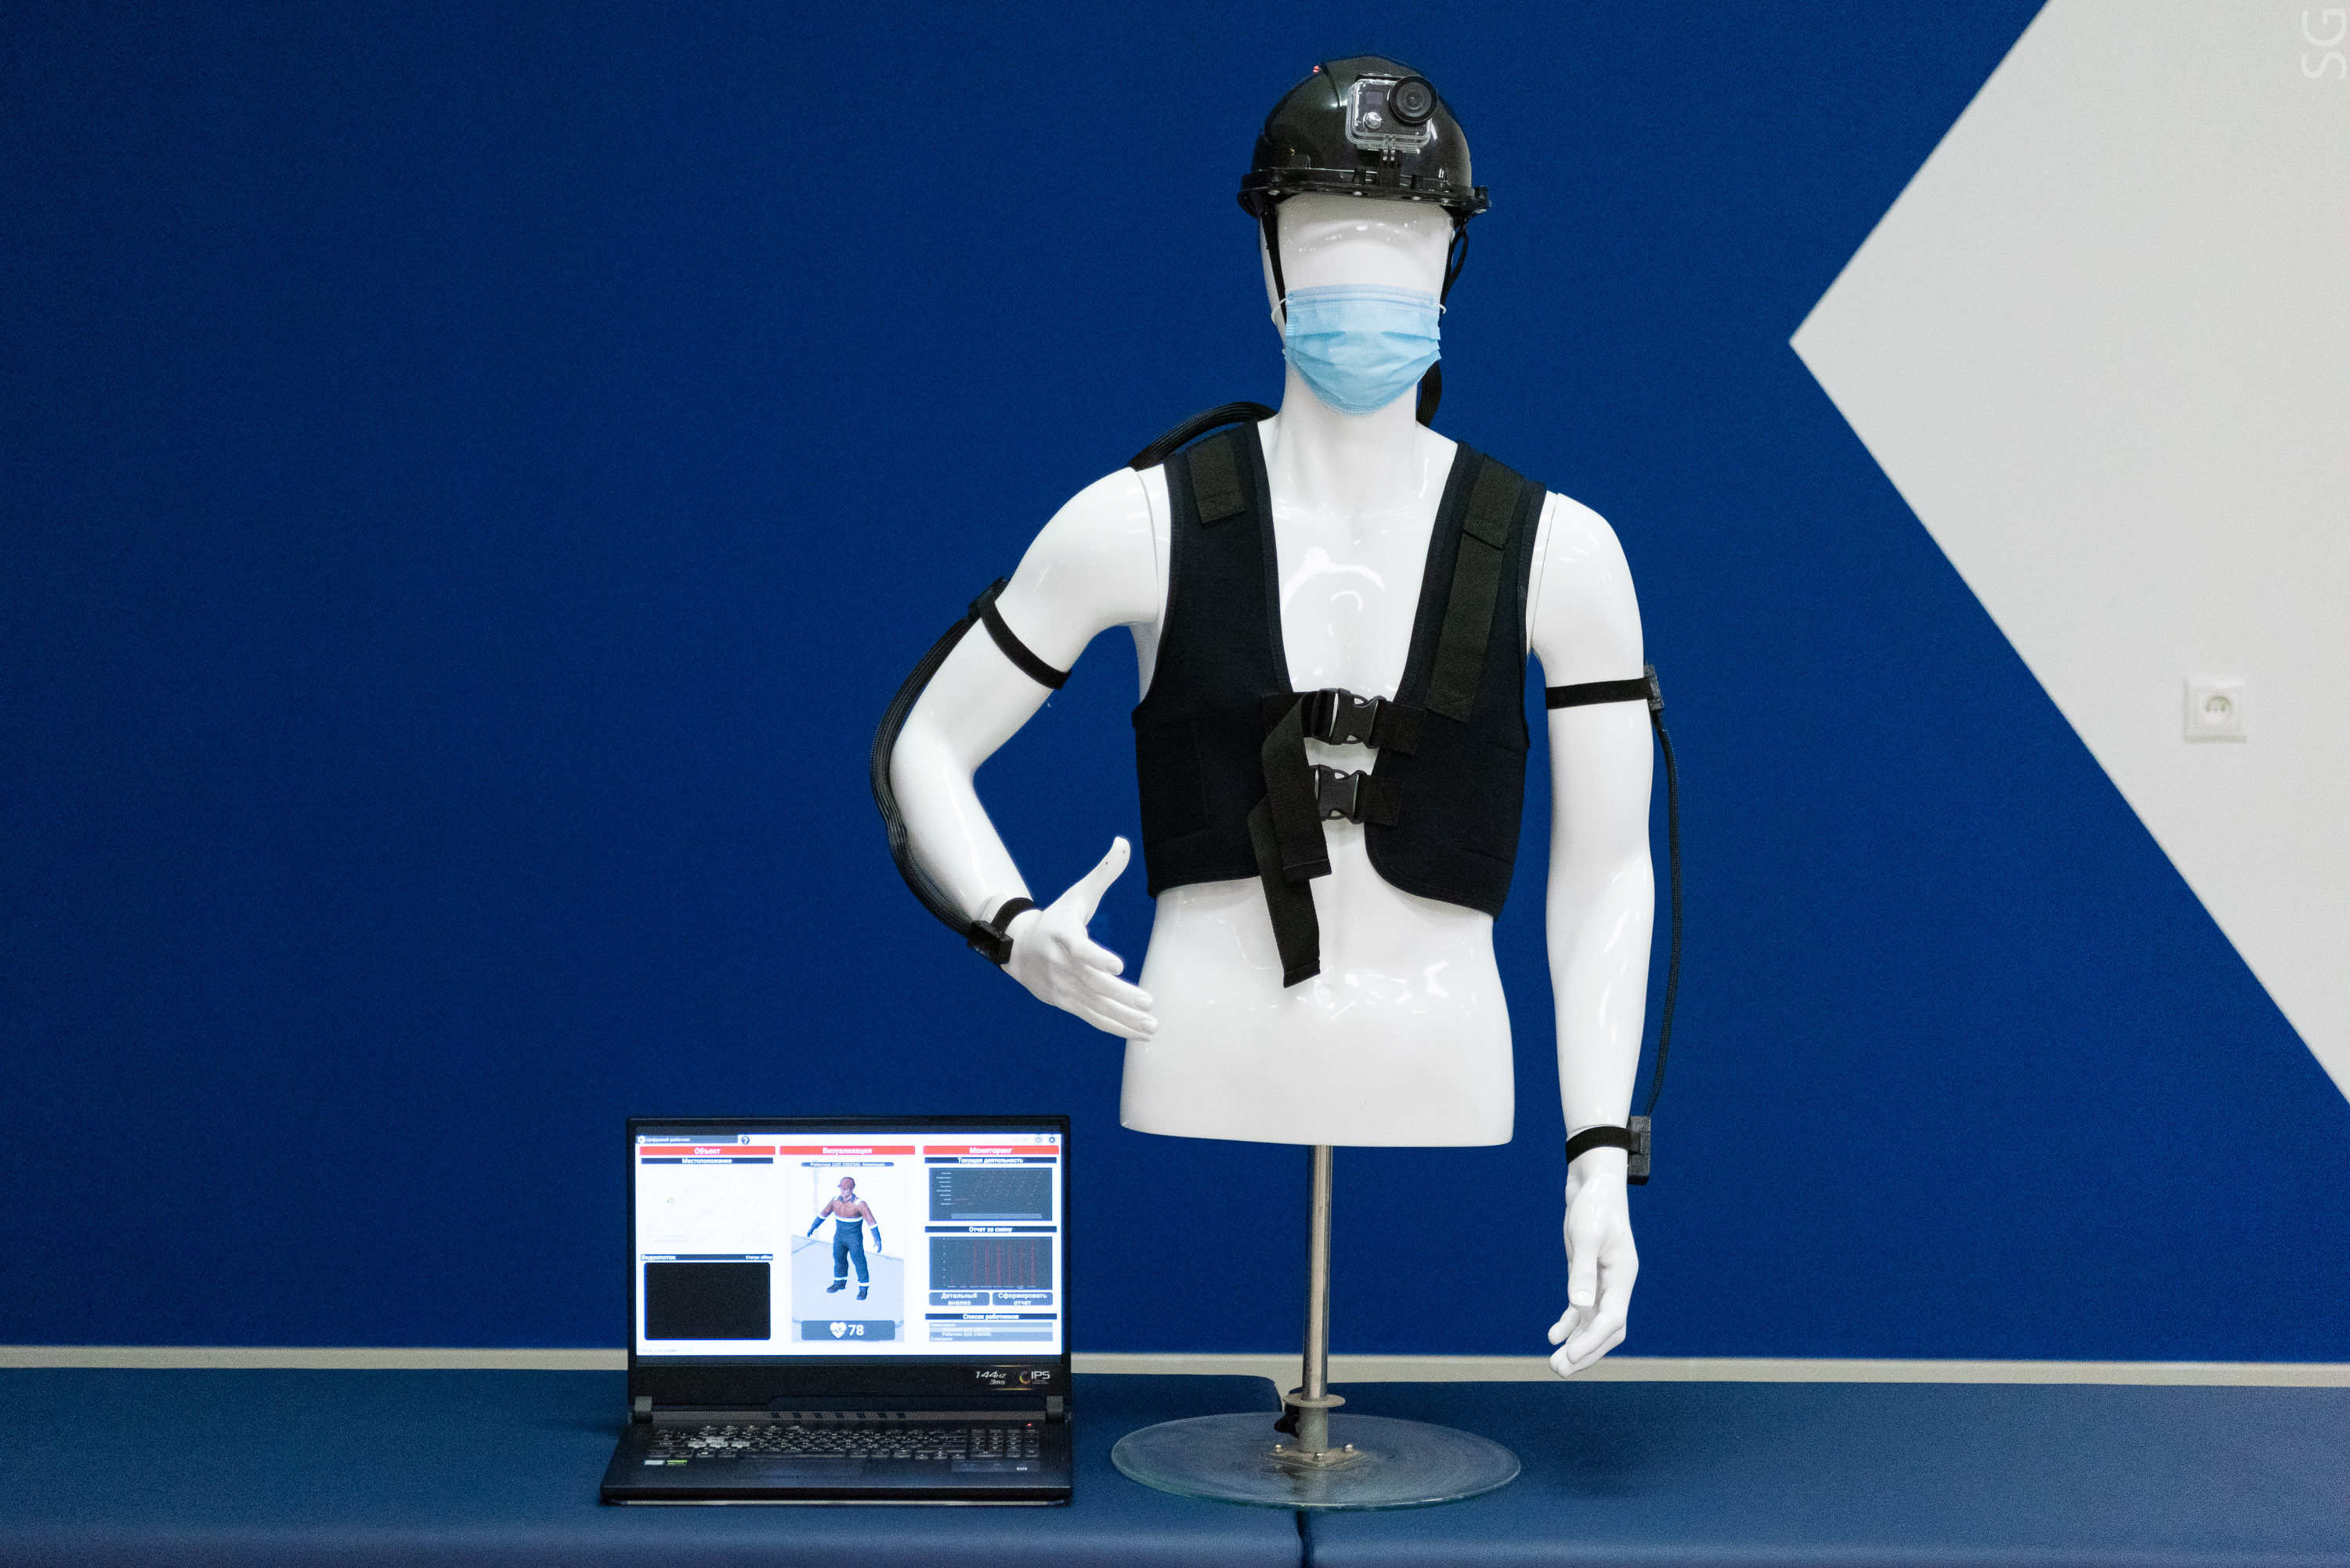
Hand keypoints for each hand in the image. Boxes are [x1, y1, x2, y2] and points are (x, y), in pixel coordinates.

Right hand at [1001, 837, 1155, 1040]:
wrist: (1019, 948)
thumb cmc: (1058, 918)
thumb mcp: (1078, 894)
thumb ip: (1104, 872)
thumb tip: (1123, 842)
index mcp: (1061, 934)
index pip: (1078, 947)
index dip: (1096, 957)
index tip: (1118, 965)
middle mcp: (1060, 964)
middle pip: (1091, 982)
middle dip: (1120, 994)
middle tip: (1147, 1001)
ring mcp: (1062, 987)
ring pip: (1095, 1005)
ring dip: (1124, 1017)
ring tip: (1152, 1024)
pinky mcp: (1066, 1003)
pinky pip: (1093, 1017)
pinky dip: (1116, 1027)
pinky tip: (1140, 1032)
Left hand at [1547, 1146, 1637, 1374]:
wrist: (1593, 1184)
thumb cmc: (1594, 1205)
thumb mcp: (1586, 1235)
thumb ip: (1583, 1271)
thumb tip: (1578, 1307)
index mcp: (1623, 1276)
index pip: (1611, 1320)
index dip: (1592, 1341)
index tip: (1570, 1357)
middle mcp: (1616, 1284)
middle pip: (1607, 1329)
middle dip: (1587, 1352)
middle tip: (1560, 1370)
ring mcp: (1602, 1282)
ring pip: (1593, 1324)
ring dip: (1577, 1344)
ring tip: (1555, 1365)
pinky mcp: (1587, 1277)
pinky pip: (1581, 1309)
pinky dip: (1569, 1324)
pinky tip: (1553, 1335)